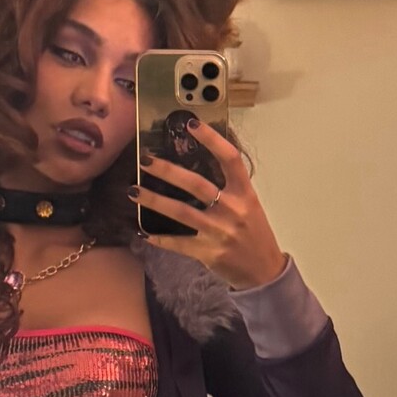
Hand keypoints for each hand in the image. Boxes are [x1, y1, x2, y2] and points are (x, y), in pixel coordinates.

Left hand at [132, 119, 287, 290]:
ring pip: (181, 212)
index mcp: (244, 193)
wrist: (263, 271)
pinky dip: (160, 238)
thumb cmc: (254, 234)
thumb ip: (229, 188)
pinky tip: (144, 232)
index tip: (191, 125)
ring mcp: (219, 231)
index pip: (229, 159)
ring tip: (133, 191)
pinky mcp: (208, 252)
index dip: (212, 139)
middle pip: (196, 184)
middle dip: (167, 170)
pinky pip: (178, 243)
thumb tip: (196, 166)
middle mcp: (232, 209)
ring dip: (154, 201)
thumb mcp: (249, 205)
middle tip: (145, 160)